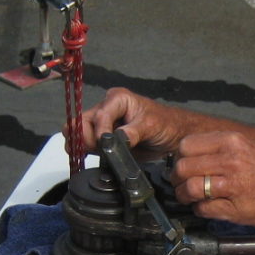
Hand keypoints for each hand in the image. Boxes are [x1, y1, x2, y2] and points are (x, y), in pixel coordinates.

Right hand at [70, 87, 188, 156]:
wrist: (173, 136)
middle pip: (84, 122)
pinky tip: (94, 156)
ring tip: (97, 154)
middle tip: (98, 150)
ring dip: (84, 145)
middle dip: (87, 138)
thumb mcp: (151, 126)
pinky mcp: (102, 138)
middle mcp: (106, 108)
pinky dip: (87, 151)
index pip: (100, 115)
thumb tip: (116, 141)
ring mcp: (103, 124)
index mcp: (117, 99)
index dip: (99, 131)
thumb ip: (133, 132)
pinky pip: (87, 144)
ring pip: (81, 133)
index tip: (104, 145)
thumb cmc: (165, 124)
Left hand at [171, 131, 254, 227]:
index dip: (180, 157)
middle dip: (177, 178)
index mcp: (231, 142)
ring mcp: (232, 185)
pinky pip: (203, 209)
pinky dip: (200, 210)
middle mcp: (230, 161)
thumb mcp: (247, 146)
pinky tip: (208, 207)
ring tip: (191, 198)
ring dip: (185, 196)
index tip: (183, 164)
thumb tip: (190, 155)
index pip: (187, 145)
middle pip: (183, 168)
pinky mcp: (234, 208)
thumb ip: (219, 148)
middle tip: (181, 184)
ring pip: (189, 189)